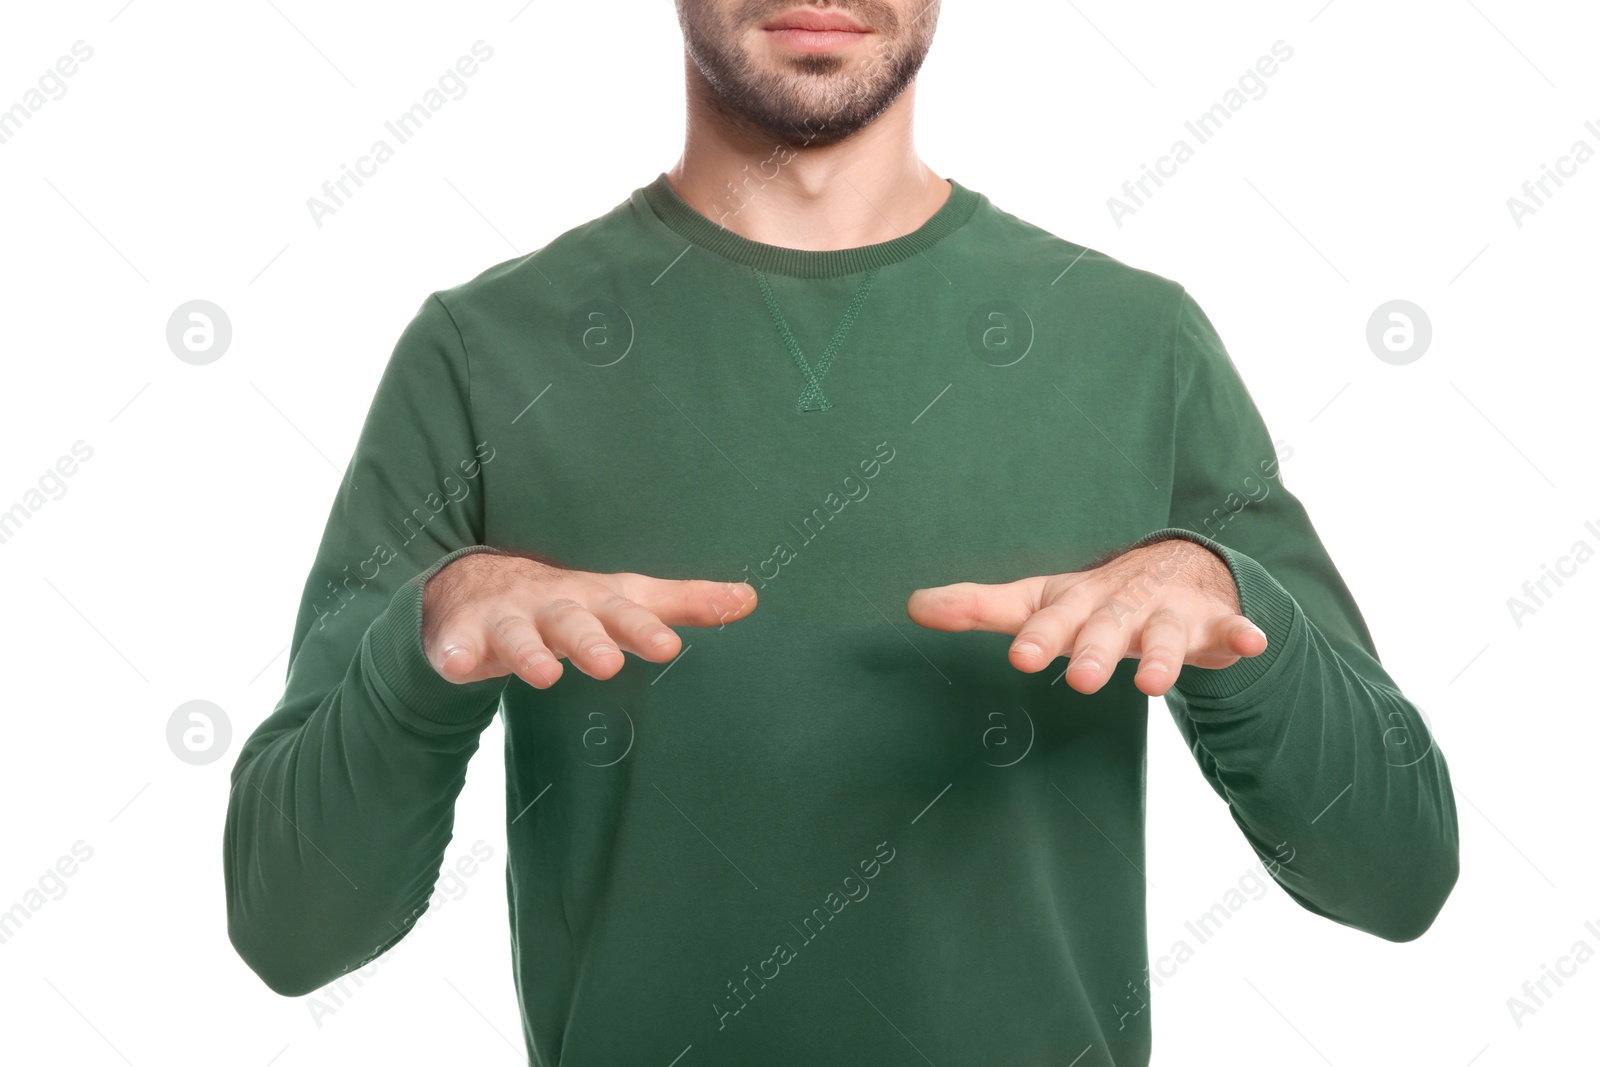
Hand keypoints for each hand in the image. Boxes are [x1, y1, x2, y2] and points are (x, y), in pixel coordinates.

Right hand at [422, 551, 756, 688]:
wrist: (479, 583)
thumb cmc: (570, 600)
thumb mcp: (625, 598)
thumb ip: (683, 603)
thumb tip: (750, 598)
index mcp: (593, 599)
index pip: (625, 612)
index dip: (644, 629)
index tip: (669, 647)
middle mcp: (551, 604)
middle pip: (572, 621)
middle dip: (589, 639)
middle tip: (609, 663)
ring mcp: (504, 619)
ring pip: (515, 634)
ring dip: (527, 651)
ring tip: (542, 674)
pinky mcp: (461, 635)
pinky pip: (454, 646)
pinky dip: (452, 653)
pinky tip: (454, 665)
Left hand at [904, 538, 1266, 695]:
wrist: (1178, 568)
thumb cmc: (1094, 597)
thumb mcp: (1039, 599)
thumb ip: (980, 607)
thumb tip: (910, 605)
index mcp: (1077, 601)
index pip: (1052, 620)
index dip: (1037, 638)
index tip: (1020, 657)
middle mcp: (1121, 604)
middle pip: (1106, 630)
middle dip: (1094, 652)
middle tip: (1081, 679)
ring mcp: (1168, 612)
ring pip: (1165, 636)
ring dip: (1161, 656)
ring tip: (1154, 683)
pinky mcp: (1212, 623)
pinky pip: (1231, 629)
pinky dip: (1242, 634)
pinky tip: (1252, 643)